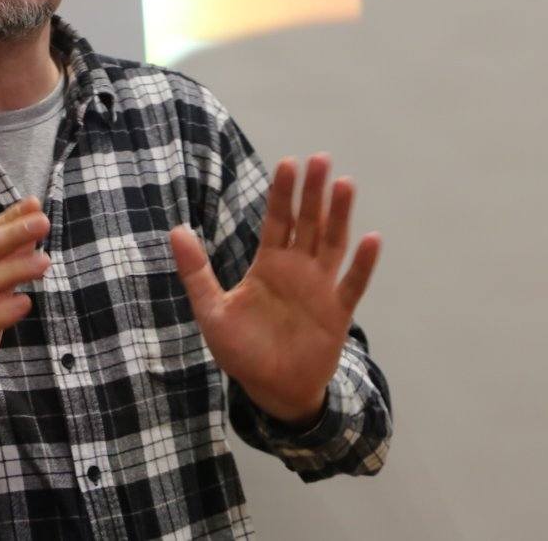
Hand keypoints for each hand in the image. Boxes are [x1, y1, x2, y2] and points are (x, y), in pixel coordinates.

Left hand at [169, 154, 379, 424]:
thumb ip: (196, 270)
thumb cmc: (242, 349)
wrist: (271, 389)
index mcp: (269, 264)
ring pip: (332, 244)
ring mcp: (320, 288)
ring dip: (339, 215)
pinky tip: (372, 239)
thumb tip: (175, 230)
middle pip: (307, 222)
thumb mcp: (211, 309)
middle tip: (321, 159)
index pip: (276, 220)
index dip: (282, 192)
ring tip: (345, 184)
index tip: (289, 163)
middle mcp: (297, 269)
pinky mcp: (337, 313)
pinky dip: (363, 263)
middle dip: (313, 192)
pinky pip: (352, 284)